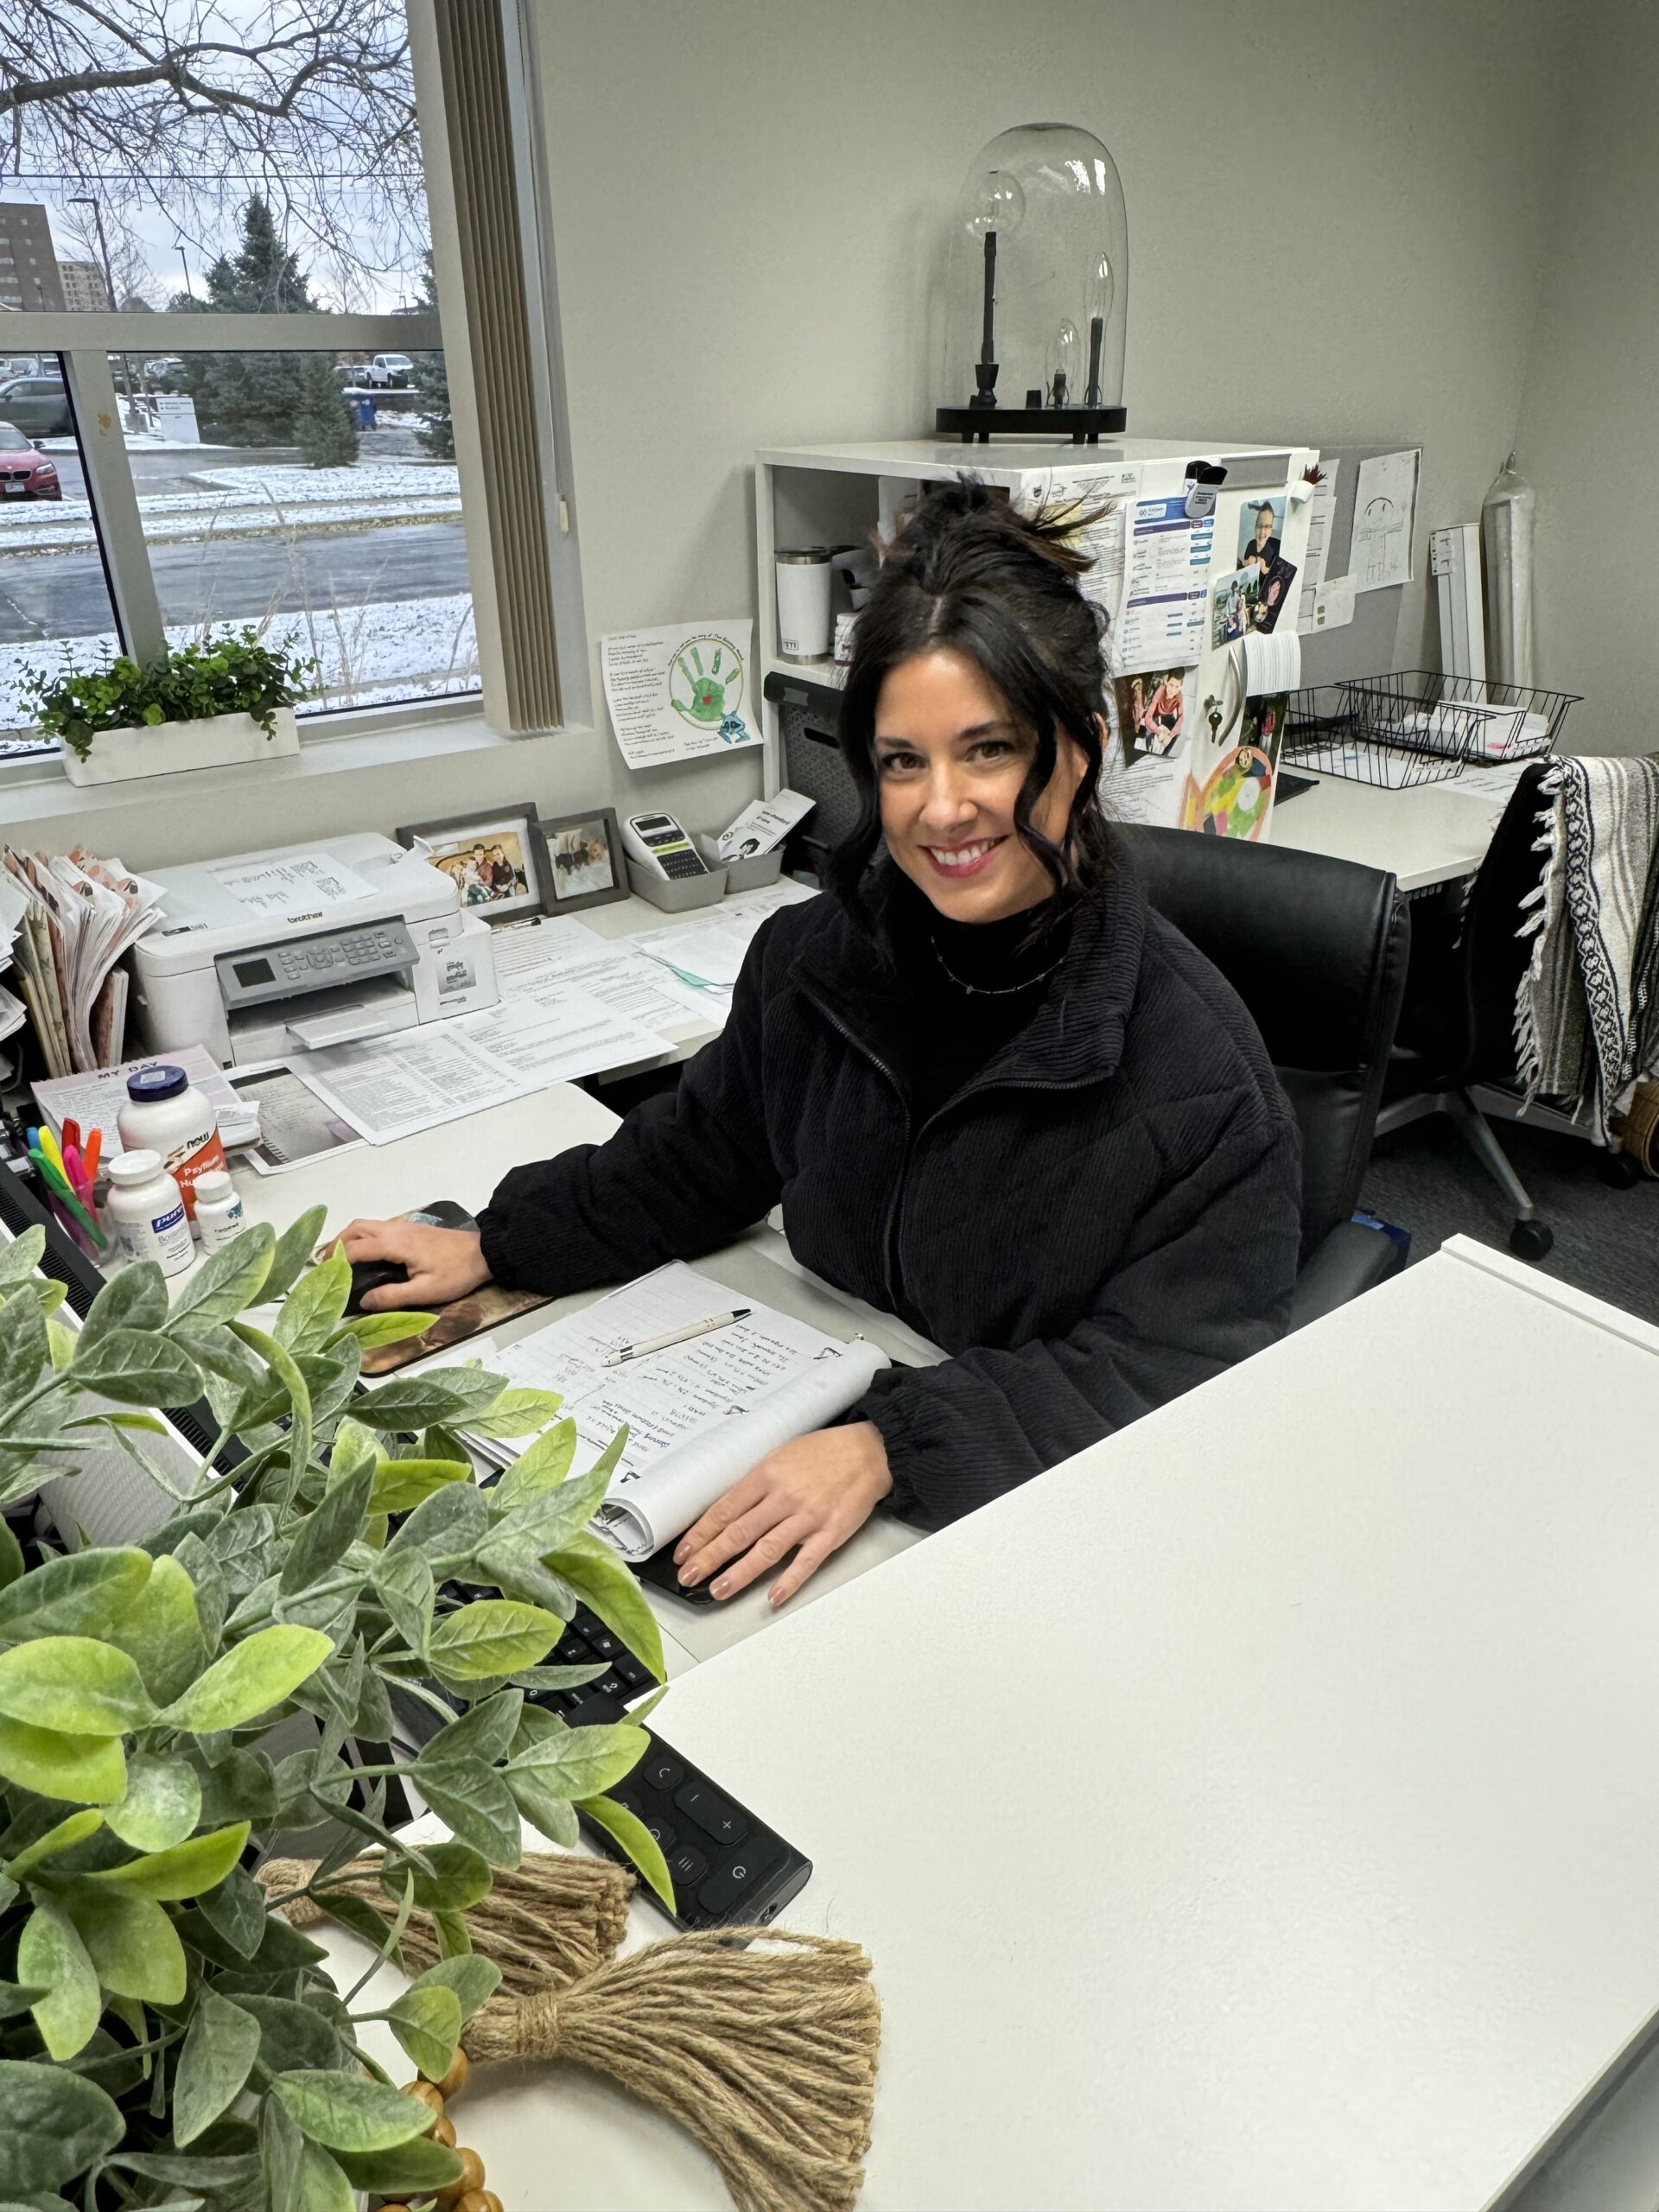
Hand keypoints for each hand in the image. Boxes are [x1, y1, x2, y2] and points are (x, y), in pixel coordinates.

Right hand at [331, 1218, 490, 1309]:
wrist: (485, 1252)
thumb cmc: (457, 1273)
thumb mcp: (425, 1292)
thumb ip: (392, 1297)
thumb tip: (363, 1301)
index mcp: (396, 1244)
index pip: (355, 1249)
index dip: (336, 1262)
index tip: (323, 1276)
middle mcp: (395, 1229)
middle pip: (356, 1228)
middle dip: (336, 1244)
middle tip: (325, 1265)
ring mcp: (403, 1226)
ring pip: (366, 1225)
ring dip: (348, 1239)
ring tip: (339, 1260)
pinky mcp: (410, 1229)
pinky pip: (377, 1227)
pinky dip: (361, 1237)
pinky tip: (363, 1254)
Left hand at [673, 1422, 892, 1607]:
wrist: (869, 1452)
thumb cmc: (824, 1452)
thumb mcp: (781, 1455)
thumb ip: (756, 1483)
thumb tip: (728, 1510)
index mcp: (767, 1475)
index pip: (725, 1509)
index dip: (701, 1534)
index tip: (684, 1552)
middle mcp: (784, 1497)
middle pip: (739, 1532)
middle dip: (710, 1557)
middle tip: (689, 1576)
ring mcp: (807, 1518)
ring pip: (766, 1550)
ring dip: (740, 1573)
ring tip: (718, 1589)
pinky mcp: (830, 1533)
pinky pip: (806, 1562)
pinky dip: (789, 1581)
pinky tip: (773, 1597)